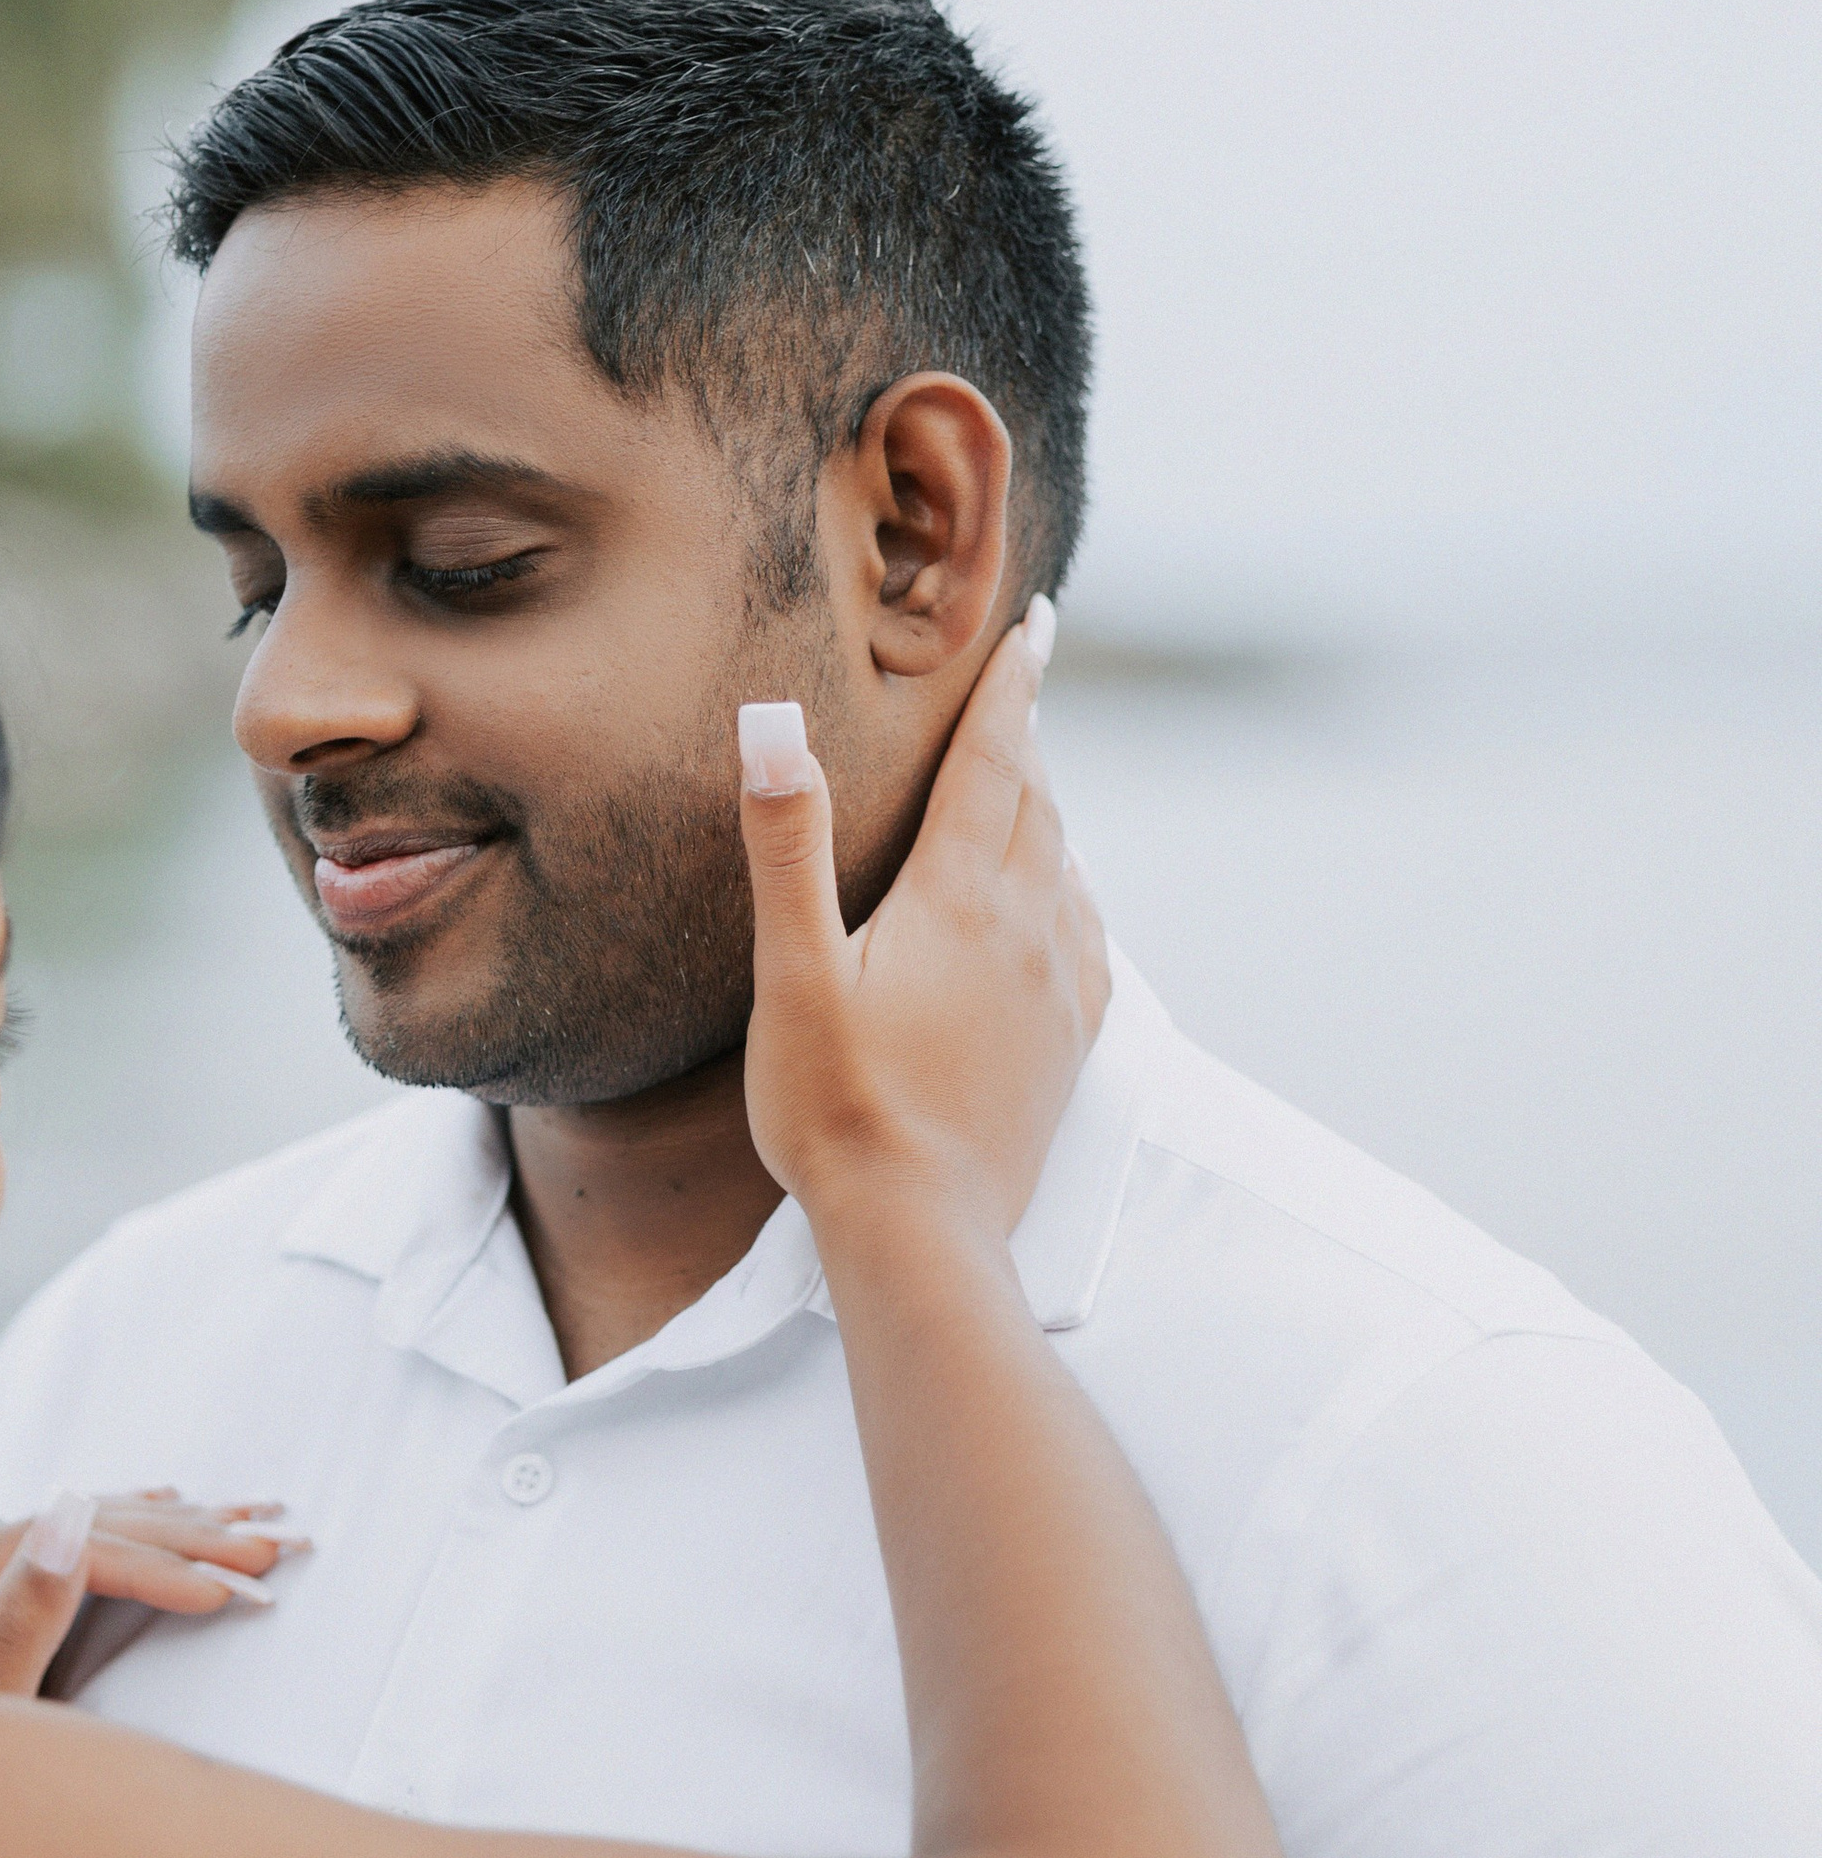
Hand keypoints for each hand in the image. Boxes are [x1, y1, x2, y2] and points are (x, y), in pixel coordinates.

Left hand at [0, 1492, 304, 1698]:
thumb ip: (18, 1628)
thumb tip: (67, 1522)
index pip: (52, 1547)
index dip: (150, 1560)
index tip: (230, 1588)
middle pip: (70, 1527)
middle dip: (181, 1537)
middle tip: (272, 1547)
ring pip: (79, 1529)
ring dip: (175, 1527)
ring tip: (257, 1524)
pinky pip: (69, 1550)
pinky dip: (133, 1533)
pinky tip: (175, 1507)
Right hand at [737, 606, 1106, 1243]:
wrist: (922, 1230)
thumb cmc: (837, 1107)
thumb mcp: (793, 973)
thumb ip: (788, 845)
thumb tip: (771, 725)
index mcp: (960, 897)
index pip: (997, 760)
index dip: (1013, 687)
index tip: (1037, 627)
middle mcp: (1027, 928)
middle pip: (1038, 802)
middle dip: (1029, 734)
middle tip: (1026, 681)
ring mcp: (1058, 987)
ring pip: (1065, 864)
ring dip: (1048, 808)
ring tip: (1031, 778)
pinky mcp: (1068, 1042)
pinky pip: (1085, 935)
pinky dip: (1070, 888)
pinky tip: (1060, 898)